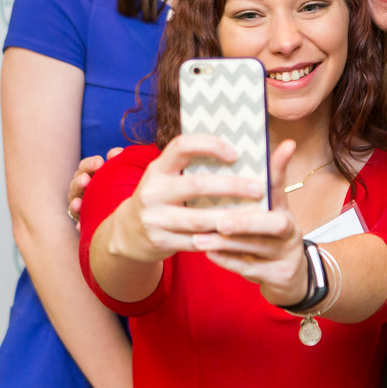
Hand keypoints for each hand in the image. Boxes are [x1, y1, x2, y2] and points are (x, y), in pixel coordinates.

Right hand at [69, 147, 122, 226]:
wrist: (118, 210)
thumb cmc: (117, 185)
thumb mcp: (116, 172)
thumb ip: (115, 161)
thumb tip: (117, 151)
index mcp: (89, 174)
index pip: (85, 166)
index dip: (90, 164)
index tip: (100, 162)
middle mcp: (81, 189)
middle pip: (77, 183)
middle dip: (80, 181)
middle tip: (86, 180)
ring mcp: (79, 205)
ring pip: (74, 203)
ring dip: (75, 203)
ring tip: (78, 203)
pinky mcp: (82, 222)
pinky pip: (78, 224)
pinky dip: (79, 225)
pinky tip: (79, 226)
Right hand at [108, 134, 266, 263]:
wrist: (127, 233)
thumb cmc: (160, 198)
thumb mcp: (166, 177)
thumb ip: (190, 167)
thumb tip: (238, 155)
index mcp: (157, 168)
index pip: (182, 146)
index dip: (209, 145)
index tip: (235, 152)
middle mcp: (152, 191)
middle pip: (197, 184)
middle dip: (232, 186)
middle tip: (259, 188)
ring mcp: (154, 218)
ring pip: (199, 218)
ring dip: (231, 217)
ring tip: (256, 214)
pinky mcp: (160, 242)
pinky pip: (196, 242)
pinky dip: (219, 239)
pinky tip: (239, 235)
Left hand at [190, 140, 312, 306]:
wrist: (288, 277)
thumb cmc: (268, 237)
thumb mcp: (266, 212)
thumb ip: (254, 188)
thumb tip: (243, 155)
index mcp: (284, 209)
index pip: (281, 185)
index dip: (280, 167)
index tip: (283, 146)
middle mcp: (290, 230)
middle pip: (276, 224)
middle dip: (246, 222)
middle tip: (220, 221)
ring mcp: (287, 254)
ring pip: (258, 248)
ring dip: (227, 244)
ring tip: (200, 239)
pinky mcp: (279, 275)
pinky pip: (250, 268)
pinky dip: (228, 261)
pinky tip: (209, 254)